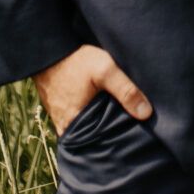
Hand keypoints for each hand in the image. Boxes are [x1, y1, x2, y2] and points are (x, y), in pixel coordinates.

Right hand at [33, 44, 152, 137]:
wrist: (47, 51)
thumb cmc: (75, 61)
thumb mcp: (104, 70)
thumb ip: (125, 90)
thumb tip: (146, 113)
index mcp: (75, 126)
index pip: (103, 142)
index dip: (119, 138)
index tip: (135, 134)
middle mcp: (66, 130)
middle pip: (96, 137)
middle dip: (112, 133)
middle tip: (131, 127)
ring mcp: (62, 122)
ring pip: (88, 129)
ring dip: (101, 124)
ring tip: (119, 117)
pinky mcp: (60, 112)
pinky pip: (79, 121)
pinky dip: (91, 117)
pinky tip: (102, 108)